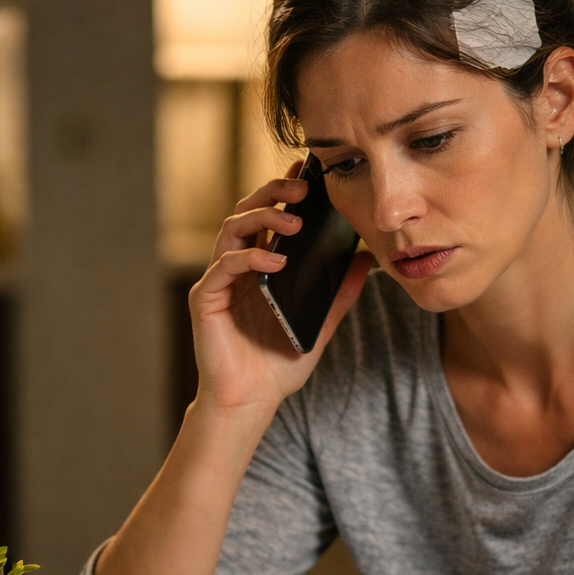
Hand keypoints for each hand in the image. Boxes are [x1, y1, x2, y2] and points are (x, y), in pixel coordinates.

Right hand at [189, 163, 370, 419]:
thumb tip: (366, 261)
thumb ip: (340, 294)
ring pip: (232, 229)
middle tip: (302, 186)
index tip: (308, 172)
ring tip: (295, 220)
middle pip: (246, 212)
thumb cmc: (279, 365)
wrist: (251, 401)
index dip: (283, 190)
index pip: (268, 218)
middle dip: (273, 192)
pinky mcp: (206, 298)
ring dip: (263, 217)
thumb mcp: (320, 325)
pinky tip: (277, 260)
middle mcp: (235, 268)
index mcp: (259, 268)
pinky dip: (251, 256)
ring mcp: (219, 281)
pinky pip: (225, 265)